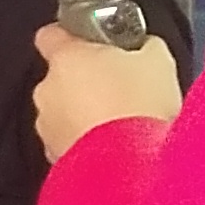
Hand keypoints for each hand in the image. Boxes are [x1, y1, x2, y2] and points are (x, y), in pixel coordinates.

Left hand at [33, 19, 184, 162]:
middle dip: (85, 80)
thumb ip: (141, 45)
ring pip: (63, 112)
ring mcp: (48, 128)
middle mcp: (47, 91)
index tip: (91, 41)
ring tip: (121, 120)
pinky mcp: (55, 158)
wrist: (133, 169)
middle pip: (60, 77)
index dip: (72, 36)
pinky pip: (69, 141)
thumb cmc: (140, 107)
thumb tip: (142, 46)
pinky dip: (86, 140)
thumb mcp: (156, 59)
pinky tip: (115, 144)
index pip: (51, 34)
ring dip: (84, 113)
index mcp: (65, 57)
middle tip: (119, 86)